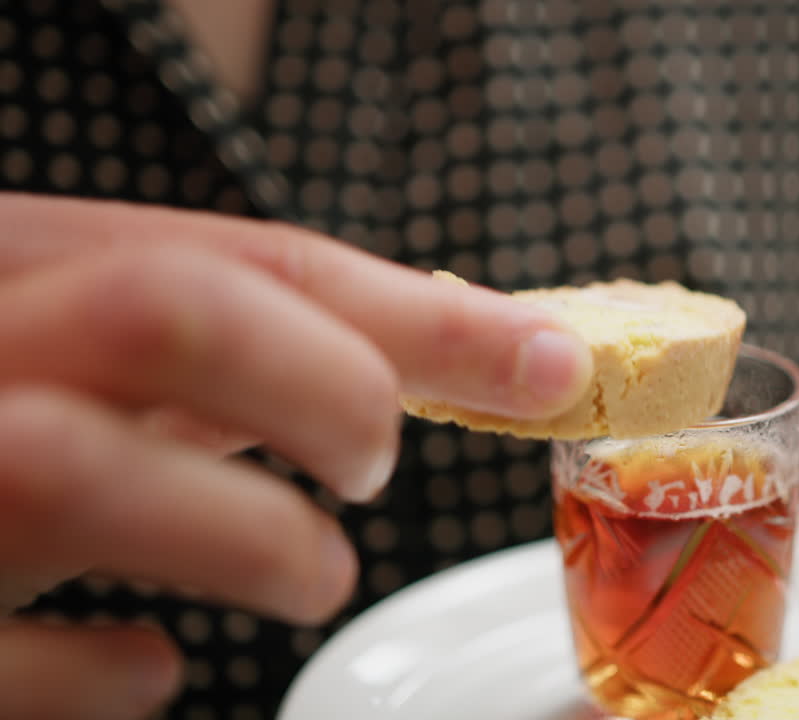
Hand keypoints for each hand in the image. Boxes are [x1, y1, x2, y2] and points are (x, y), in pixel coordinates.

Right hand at [0, 193, 592, 718]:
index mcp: (12, 268)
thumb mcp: (76, 340)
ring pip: (85, 470)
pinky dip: (115, 671)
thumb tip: (433, 351)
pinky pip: (5, 657)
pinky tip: (158, 666)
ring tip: (306, 572)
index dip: (416, 313)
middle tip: (376, 462)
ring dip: (253, 540)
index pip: (244, 256)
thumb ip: (215, 345)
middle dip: (326, 381)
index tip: (541, 362)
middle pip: (173, 311)